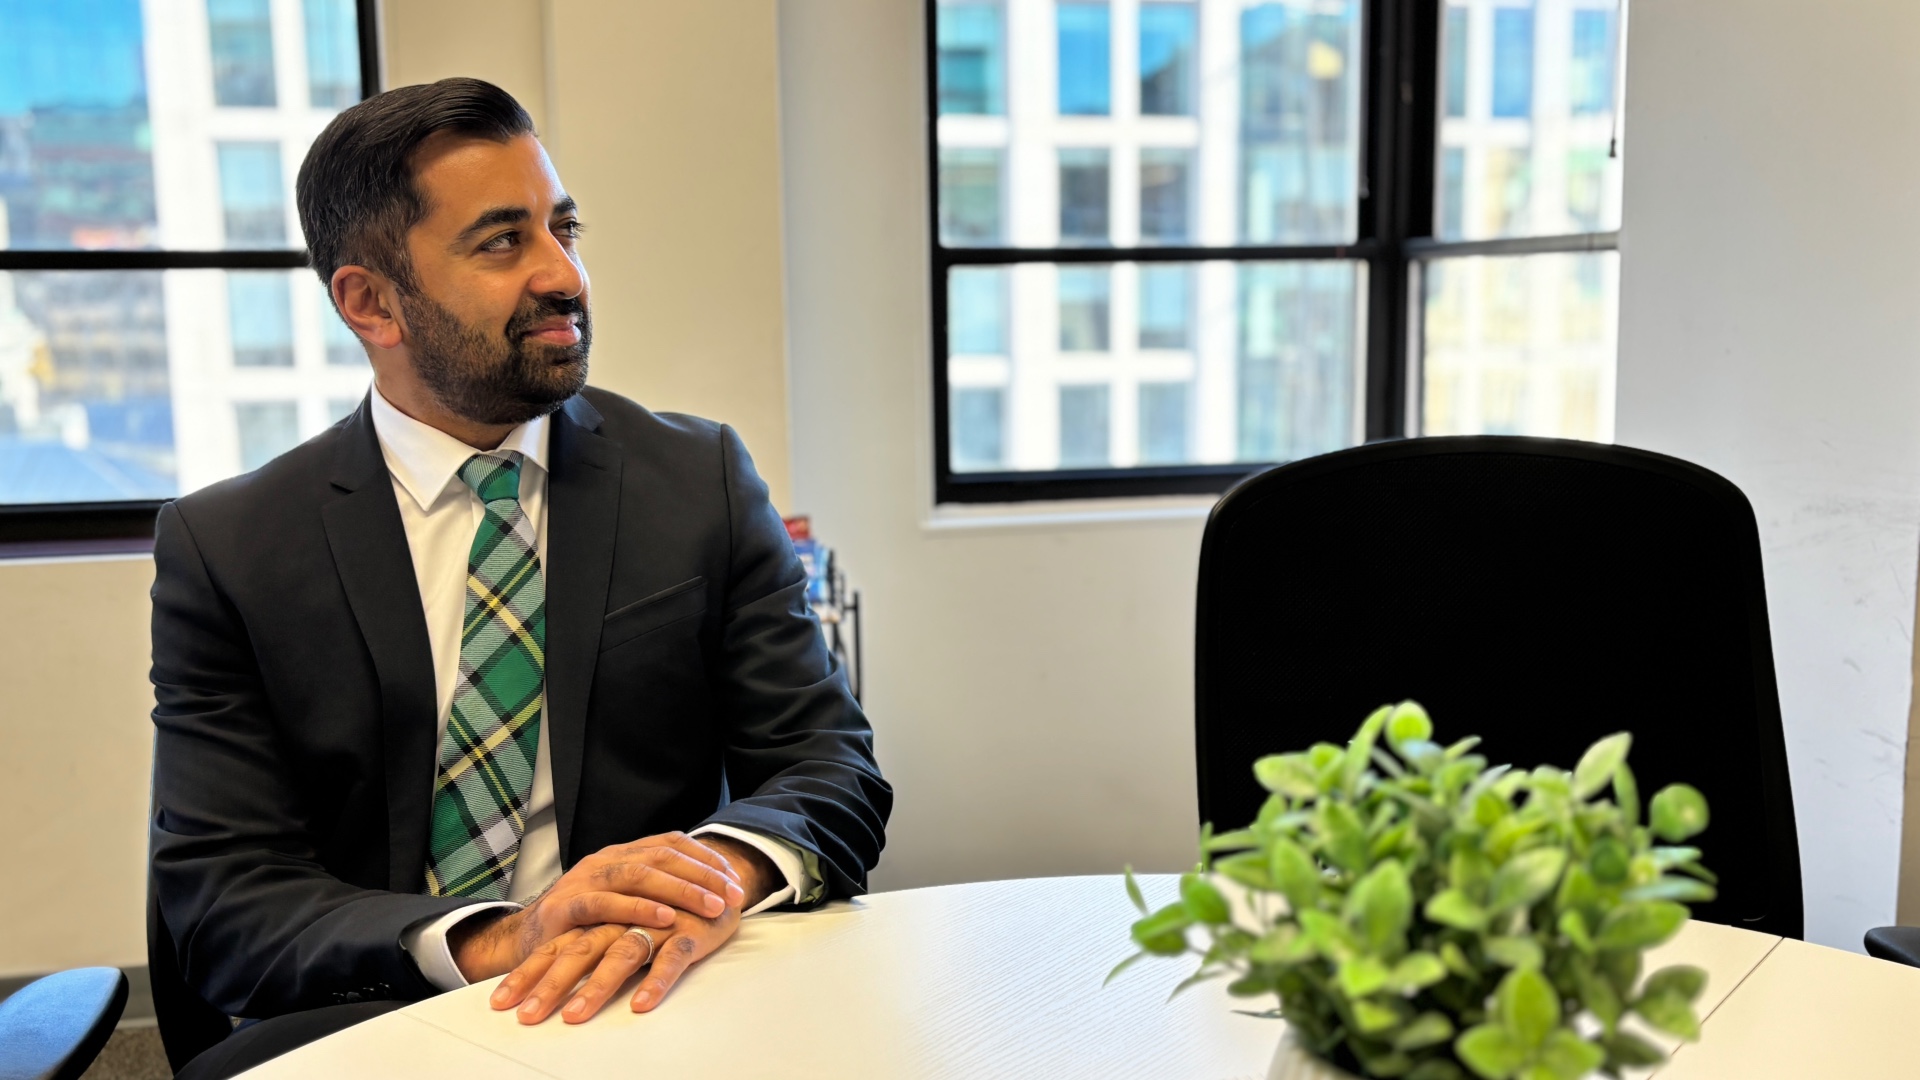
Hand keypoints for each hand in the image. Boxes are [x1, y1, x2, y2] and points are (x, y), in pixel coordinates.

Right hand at [449, 832, 746, 981]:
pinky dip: (637, 908)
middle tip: (733, 896)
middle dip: (703, 876)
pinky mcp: (565, 906)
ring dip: (680, 889)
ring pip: (638, 873)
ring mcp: (584, 880)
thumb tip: (711, 892)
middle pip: (662, 856)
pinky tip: (664, 917)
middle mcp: (605, 860)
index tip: (736, 882)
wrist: (527, 943)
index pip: (672, 844)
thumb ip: (656, 892)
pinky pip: (604, 903)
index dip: (707, 861)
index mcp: (622, 854)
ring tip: (711, 906)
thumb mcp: (625, 902)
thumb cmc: (585, 926)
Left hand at [490, 904, 740, 1022]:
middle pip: (580, 950)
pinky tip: (640, 1004)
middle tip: (528, 1017)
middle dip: (551, 984)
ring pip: (622, 954)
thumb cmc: (663, 911)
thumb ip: (591, 944)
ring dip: (596, 986)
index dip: (528, 972)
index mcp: (600, 914)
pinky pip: (672, 958)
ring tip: (575, 1016)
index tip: (499, 1004)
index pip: (556, 945)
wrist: (716, 881)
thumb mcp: (620, 924)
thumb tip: (550, 978)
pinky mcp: (690, 931)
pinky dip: (656, 981)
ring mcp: (656, 923)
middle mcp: (622, 916)